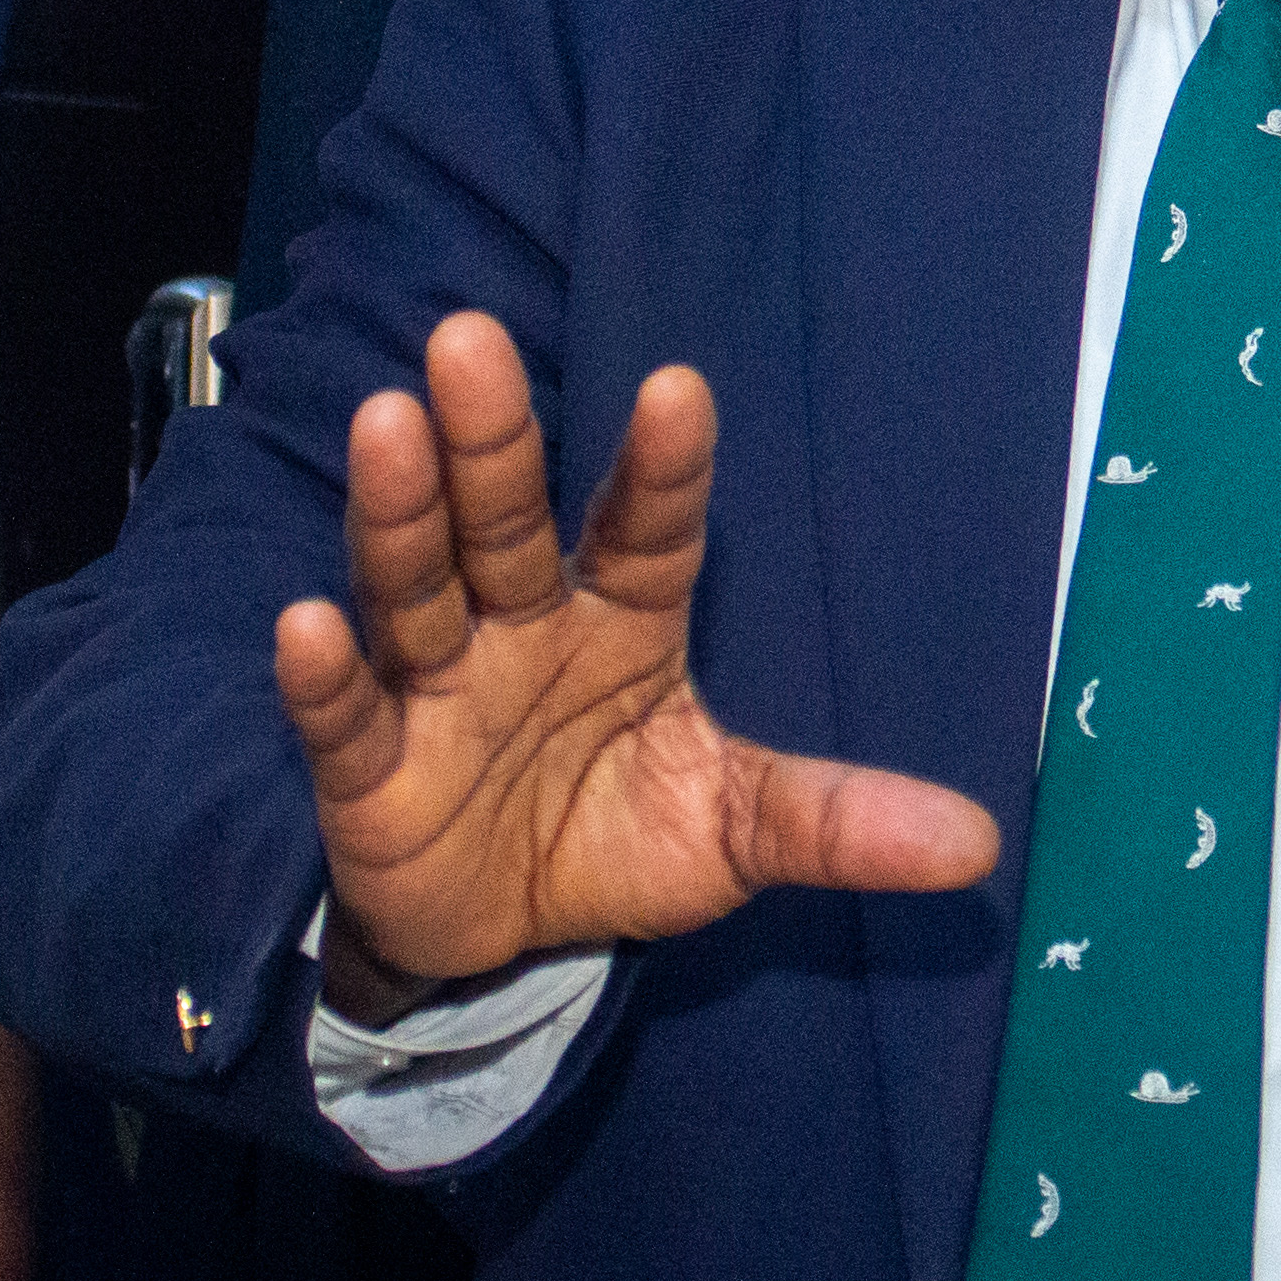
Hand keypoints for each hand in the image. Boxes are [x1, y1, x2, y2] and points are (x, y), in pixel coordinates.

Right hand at [274, 311, 998, 1009]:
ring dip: (401, 510)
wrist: (500, 941)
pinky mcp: (367, 767)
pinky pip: (344, 713)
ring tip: (388, 424)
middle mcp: (522, 627)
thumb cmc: (616, 839)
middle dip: (492, 438)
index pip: (646, 530)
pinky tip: (305, 622)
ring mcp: (436, 686)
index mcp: (621, 619)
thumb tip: (975, 843)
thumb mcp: (734, 832)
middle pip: (506, 521)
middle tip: (472, 339)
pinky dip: (322, 675)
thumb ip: (835, 821)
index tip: (679, 388)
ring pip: (415, 585)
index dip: (662, 467)